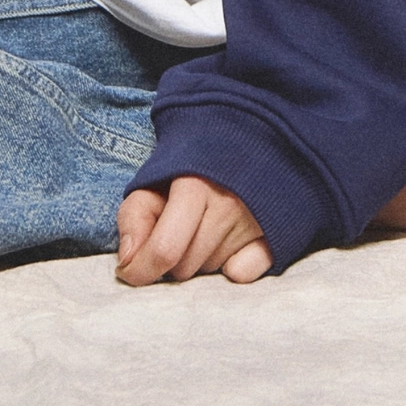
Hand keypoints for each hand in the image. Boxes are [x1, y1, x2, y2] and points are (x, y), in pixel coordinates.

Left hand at [115, 174, 271, 285]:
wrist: (252, 132)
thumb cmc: (196, 161)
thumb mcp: (156, 177)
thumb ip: (134, 216)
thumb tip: (128, 262)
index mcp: (196, 184)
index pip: (165, 249)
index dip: (140, 269)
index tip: (131, 269)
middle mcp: (230, 204)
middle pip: (184, 267)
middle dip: (173, 257)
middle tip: (181, 227)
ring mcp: (256, 221)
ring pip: (209, 271)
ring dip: (201, 257)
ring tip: (207, 224)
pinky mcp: (276, 234)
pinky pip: (242, 273)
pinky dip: (233, 266)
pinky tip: (232, 242)